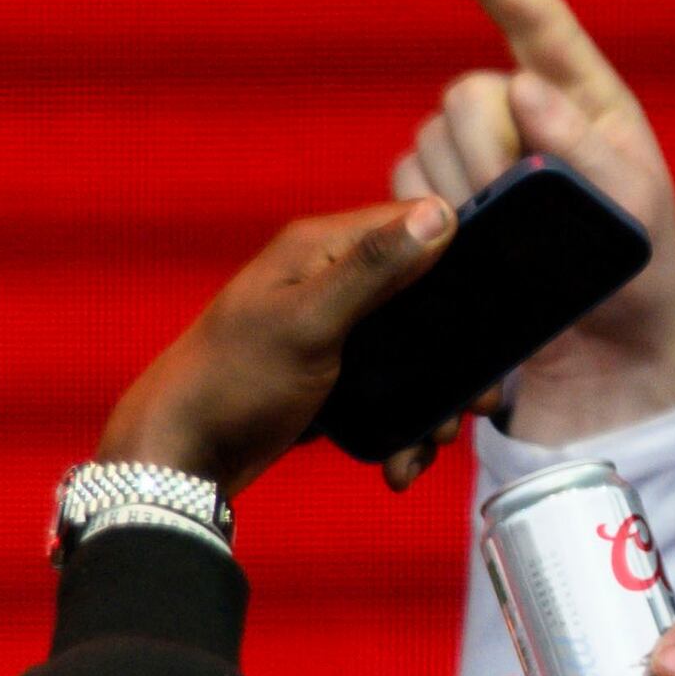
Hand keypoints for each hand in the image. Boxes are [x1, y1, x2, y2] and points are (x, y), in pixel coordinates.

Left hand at [95, 196, 451, 496]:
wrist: (176, 461)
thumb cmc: (232, 383)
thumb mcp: (307, 323)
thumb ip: (372, 271)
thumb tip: (439, 213)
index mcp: (321, 249)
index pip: (414, 226)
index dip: (463, 261)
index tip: (497, 310)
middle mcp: (326, 280)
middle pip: (422, 298)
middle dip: (454, 354)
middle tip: (478, 403)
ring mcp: (327, 331)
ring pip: (409, 354)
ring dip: (430, 402)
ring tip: (435, 442)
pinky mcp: (326, 378)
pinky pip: (383, 392)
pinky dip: (399, 426)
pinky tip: (400, 462)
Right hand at [391, 0, 674, 453]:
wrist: (603, 361)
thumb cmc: (639, 280)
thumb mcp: (638, 211)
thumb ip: (587, 146)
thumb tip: (523, 85)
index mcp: (586, 103)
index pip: (540, 26)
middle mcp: (527, 122)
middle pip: (465, 91)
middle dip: (479, 145)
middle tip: (511, 202)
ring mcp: (482, 166)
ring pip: (428, 139)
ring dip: (455, 187)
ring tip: (495, 238)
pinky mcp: (448, 212)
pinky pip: (407, 187)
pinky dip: (423, 214)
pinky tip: (456, 245)